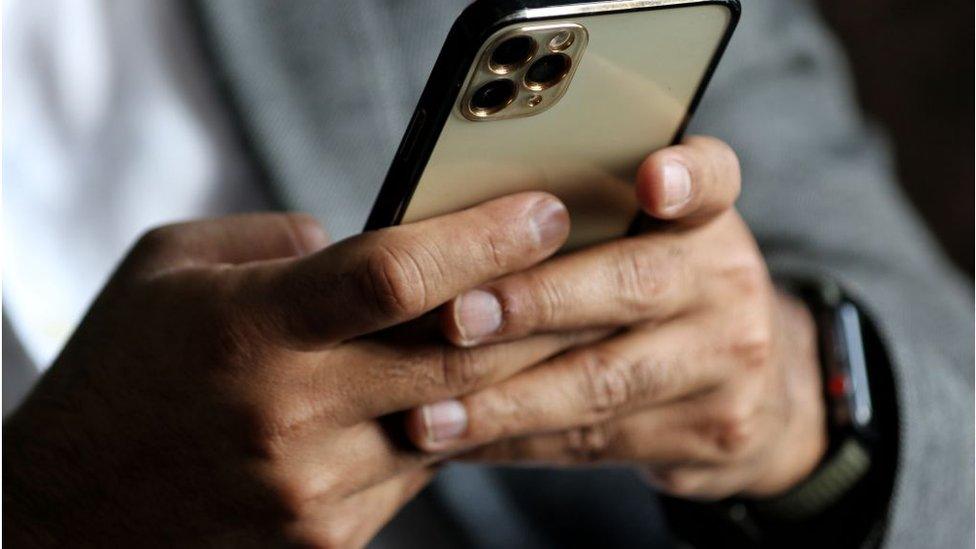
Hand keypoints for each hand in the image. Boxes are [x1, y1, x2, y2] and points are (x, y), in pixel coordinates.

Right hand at [3, 194, 598, 545]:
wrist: (70, 513)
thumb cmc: (122, 371)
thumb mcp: (174, 268)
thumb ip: (281, 245)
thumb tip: (373, 243)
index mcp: (249, 328)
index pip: (395, 276)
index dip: (484, 240)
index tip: (544, 212)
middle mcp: (290, 414)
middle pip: (456, 358)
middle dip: (535, 309)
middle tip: (580, 268)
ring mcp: (314, 487)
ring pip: (451, 420)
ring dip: (498, 372)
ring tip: (529, 326)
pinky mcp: (329, 535)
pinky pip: (419, 469)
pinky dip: (443, 427)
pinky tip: (443, 396)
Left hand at [405, 136, 827, 499]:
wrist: (758, 391)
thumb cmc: (660, 297)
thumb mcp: (647, 244)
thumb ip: (583, 223)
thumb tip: (455, 223)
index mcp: (706, 218)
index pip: (712, 177)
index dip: (684, 175)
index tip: (651, 181)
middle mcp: (728, 280)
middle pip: (633, 283)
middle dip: (536, 303)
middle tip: (458, 319)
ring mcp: (728, 361)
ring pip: (604, 380)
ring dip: (508, 400)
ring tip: (433, 413)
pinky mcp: (711, 431)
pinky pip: (596, 441)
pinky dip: (518, 442)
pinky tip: (463, 443)